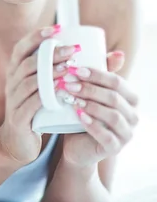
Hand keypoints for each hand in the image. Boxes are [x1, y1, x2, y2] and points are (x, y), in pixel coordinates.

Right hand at [0, 25, 79, 165]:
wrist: (18, 141)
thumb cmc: (39, 108)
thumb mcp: (47, 86)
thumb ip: (68, 70)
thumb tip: (110, 54)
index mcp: (16, 70)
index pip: (22, 47)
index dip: (37, 36)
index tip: (58, 28)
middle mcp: (11, 82)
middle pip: (29, 62)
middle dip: (51, 54)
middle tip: (73, 50)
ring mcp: (13, 100)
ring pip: (29, 81)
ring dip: (50, 74)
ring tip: (69, 68)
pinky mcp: (18, 118)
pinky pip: (30, 103)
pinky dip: (45, 95)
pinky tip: (60, 90)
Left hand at [61, 51, 138, 166]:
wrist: (76, 145)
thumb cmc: (84, 113)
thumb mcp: (91, 92)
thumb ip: (101, 74)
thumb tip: (119, 53)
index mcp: (130, 98)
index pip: (116, 82)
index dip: (97, 75)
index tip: (76, 70)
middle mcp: (133, 115)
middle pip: (114, 97)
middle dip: (90, 89)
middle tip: (69, 83)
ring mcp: (127, 133)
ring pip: (112, 116)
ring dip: (91, 105)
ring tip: (72, 99)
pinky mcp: (116, 148)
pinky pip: (107, 136)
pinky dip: (93, 125)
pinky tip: (79, 116)